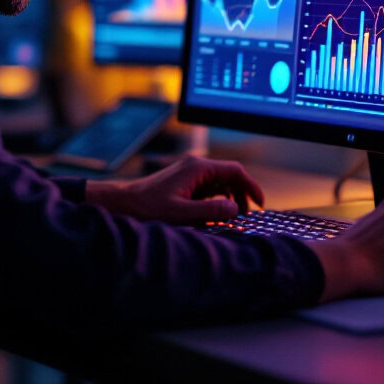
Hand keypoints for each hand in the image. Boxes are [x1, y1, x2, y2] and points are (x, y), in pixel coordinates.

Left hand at [85, 156, 263, 224]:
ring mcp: (189, 172)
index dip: (251, 186)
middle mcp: (195, 166)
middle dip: (241, 195)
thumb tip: (235, 210)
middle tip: (245, 216)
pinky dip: (216, 200)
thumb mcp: (181, 213)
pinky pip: (208, 188)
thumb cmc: (147, 207)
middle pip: (230, 176)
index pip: (235, 171)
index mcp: (197, 168)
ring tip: (231, 218)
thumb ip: (210, 212)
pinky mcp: (184, 181)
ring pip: (220, 182)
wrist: (123, 203)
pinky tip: (214, 216)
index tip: (260, 204)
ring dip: (229, 198)